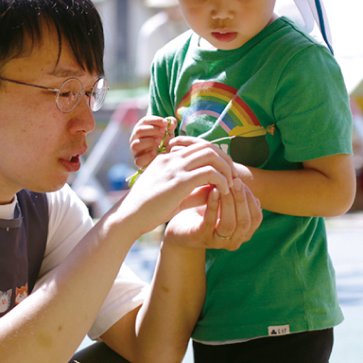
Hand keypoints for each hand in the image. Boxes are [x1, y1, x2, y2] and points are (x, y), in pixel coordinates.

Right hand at [115, 137, 238, 236]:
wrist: (128, 216)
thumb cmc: (147, 210)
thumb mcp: (173, 197)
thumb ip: (194, 191)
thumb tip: (216, 190)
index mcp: (167, 159)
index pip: (197, 147)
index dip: (215, 157)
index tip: (224, 173)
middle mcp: (171, 158)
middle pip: (208, 146)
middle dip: (225, 159)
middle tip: (233, 176)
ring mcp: (174, 167)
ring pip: (210, 155)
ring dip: (226, 168)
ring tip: (231, 184)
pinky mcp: (178, 181)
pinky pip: (209, 172)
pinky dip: (221, 180)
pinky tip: (224, 192)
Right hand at [130, 115, 176, 168]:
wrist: (161, 158)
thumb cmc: (163, 142)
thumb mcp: (168, 132)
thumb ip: (171, 125)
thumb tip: (171, 123)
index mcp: (141, 128)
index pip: (144, 121)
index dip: (155, 120)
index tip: (165, 123)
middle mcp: (135, 138)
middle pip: (139, 130)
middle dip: (152, 130)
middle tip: (163, 132)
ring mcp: (135, 150)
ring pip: (136, 144)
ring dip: (149, 141)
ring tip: (159, 141)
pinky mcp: (138, 161)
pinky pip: (138, 159)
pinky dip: (147, 155)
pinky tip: (155, 152)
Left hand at [166, 181, 261, 250]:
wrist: (180, 226)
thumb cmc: (205, 213)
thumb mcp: (225, 205)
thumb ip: (237, 199)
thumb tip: (247, 187)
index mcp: (242, 234)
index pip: (256, 218)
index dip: (250, 199)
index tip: (241, 181)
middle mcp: (233, 241)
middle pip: (245, 221)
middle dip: (242, 199)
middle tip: (236, 180)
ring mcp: (216, 242)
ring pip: (229, 223)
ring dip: (229, 202)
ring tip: (224, 184)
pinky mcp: (200, 237)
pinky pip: (210, 221)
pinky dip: (213, 205)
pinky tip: (213, 191)